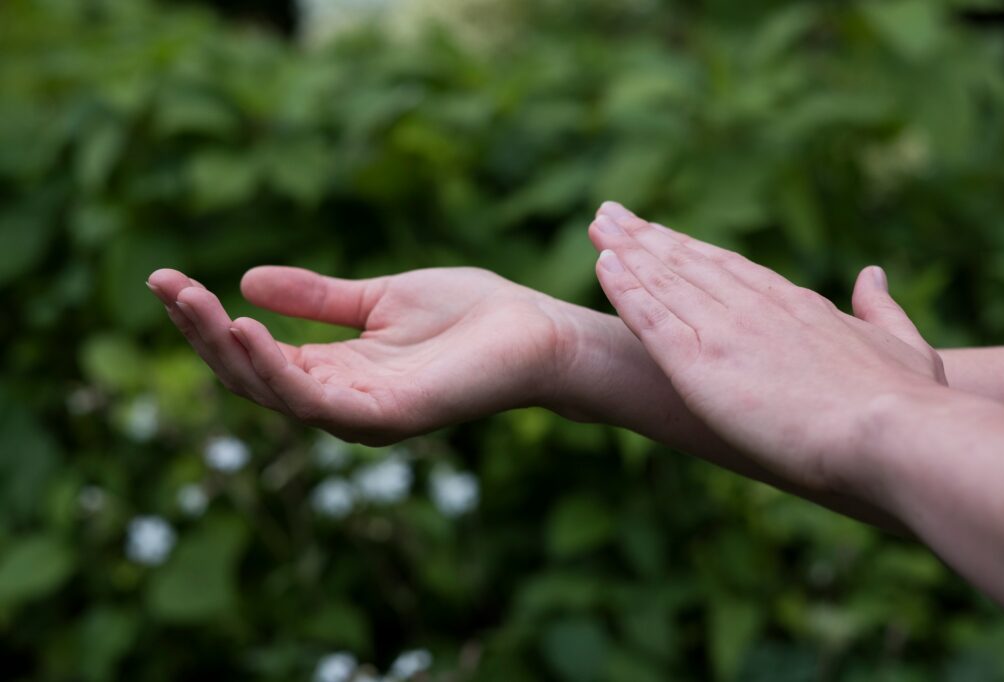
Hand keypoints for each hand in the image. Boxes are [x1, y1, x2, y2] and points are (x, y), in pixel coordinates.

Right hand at [147, 266, 578, 443]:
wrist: (535, 329)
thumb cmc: (469, 314)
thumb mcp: (379, 297)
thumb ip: (318, 298)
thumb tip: (247, 280)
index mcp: (336, 371)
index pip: (254, 354)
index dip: (207, 321)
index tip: (165, 279)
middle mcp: (340, 400)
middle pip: (251, 376)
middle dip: (202, 332)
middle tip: (164, 284)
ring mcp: (362, 414)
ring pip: (273, 391)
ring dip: (226, 348)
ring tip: (192, 302)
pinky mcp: (389, 418)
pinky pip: (316, 400)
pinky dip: (275, 369)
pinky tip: (245, 329)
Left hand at [587, 202, 946, 496]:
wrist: (889, 432)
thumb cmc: (904, 400)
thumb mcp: (900, 344)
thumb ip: (878, 307)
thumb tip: (871, 274)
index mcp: (793, 304)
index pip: (728, 267)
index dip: (689, 248)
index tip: (662, 233)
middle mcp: (752, 306)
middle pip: (687, 262)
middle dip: (645, 236)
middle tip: (610, 212)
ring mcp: (724, 331)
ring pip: (663, 281)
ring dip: (625, 251)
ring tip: (597, 225)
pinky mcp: (699, 363)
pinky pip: (650, 318)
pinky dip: (624, 289)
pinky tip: (601, 265)